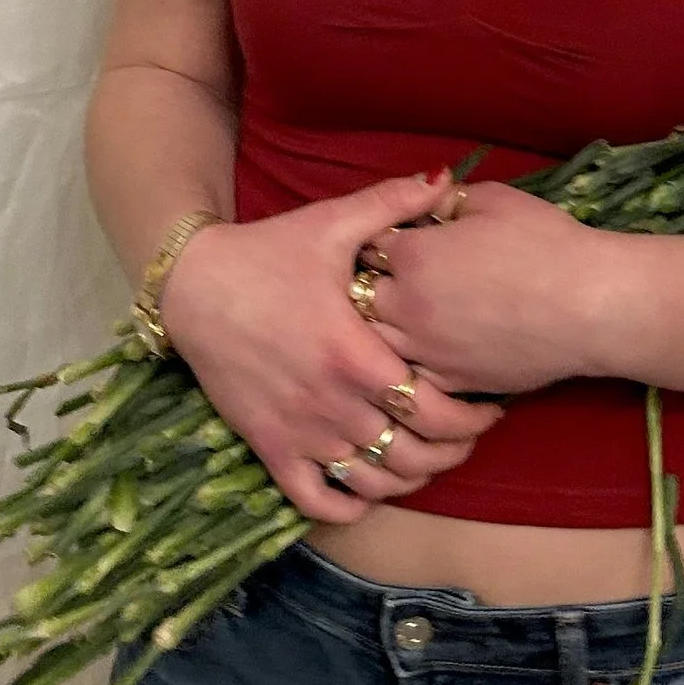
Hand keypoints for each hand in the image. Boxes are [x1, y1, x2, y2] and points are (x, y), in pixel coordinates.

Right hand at [160, 175, 504, 523]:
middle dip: (453, 451)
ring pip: (374, 484)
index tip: (490, 405)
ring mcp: (300, 432)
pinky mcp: (270, 448)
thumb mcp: (330, 223)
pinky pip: (318, 501)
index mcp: (354, 353)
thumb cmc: (268, 252)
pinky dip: (350, 506)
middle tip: (469, 434)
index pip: (433, 408)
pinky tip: (369, 487)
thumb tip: (447, 178)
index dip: (471, 416)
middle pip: (413, 455)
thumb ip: (392, 203)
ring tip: (429, 457)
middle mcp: (331, 403)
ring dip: (410, 479)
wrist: (193, 285)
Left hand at [363, 183, 621, 395]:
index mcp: (412, 256)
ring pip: (378, 342)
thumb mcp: (491, 199)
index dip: (383, 236)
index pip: (371, 242)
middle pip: (362, 295)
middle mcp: (407, 307)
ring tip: (404, 312)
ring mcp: (427, 352)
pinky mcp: (451, 383)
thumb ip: (443, 200)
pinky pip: (411, 375)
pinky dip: (411, 361)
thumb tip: (422, 203)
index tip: (395, 235)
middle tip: (391, 275)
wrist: (590, 305)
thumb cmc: (545, 242)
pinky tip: (429, 345)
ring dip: (384, 325)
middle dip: (371, 282)